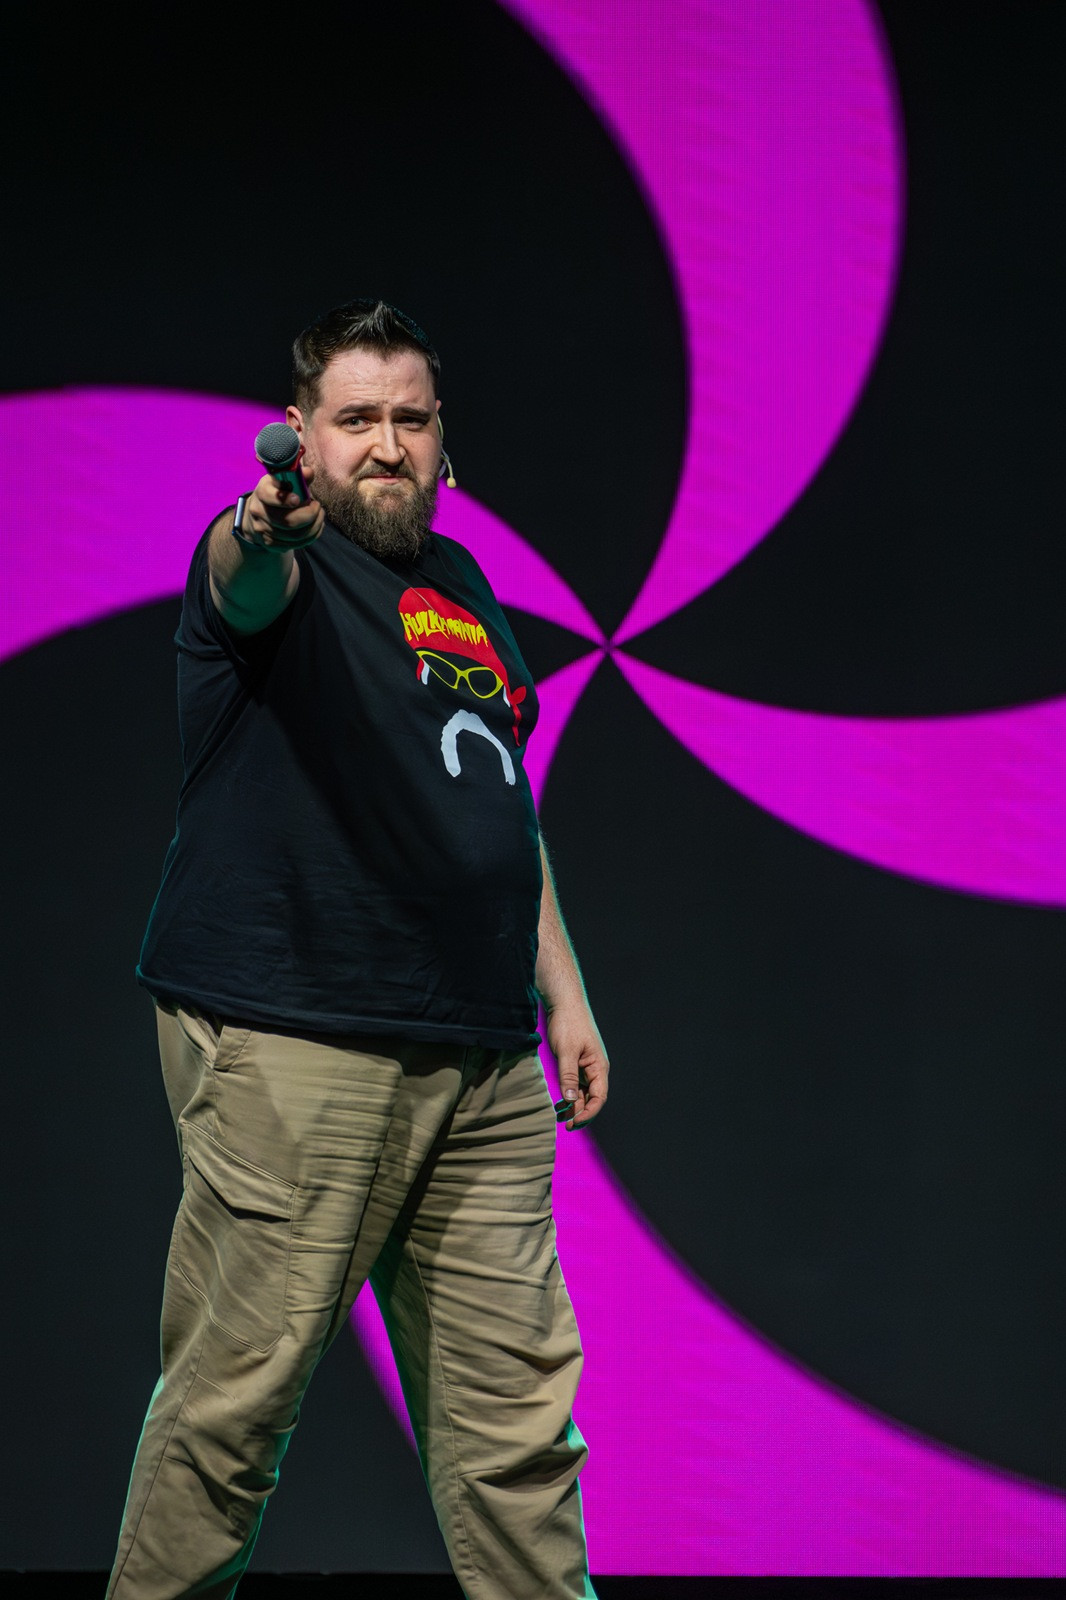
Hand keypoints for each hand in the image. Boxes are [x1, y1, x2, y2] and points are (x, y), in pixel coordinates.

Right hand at [239, 467, 324, 550]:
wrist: (260, 513)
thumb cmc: (278, 492)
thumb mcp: (284, 480)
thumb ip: (299, 476)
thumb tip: (309, 473)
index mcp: (262, 491)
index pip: (269, 496)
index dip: (284, 499)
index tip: (297, 499)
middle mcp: (259, 511)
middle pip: (288, 521)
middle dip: (309, 515)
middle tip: (317, 506)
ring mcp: (263, 530)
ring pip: (296, 535)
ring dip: (315, 525)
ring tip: (319, 514)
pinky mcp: (271, 544)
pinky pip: (297, 544)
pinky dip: (312, 535)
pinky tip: (316, 525)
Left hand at [546, 999, 608, 1130]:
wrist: (564, 1001)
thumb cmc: (568, 1024)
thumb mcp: (566, 1051)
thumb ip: (568, 1077)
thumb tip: (571, 1101)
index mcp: (599, 1066)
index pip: (599, 1097)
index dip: (588, 1113)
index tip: (574, 1122)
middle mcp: (595, 1068)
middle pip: (592, 1098)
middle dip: (581, 1113)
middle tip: (565, 1125)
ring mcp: (586, 1065)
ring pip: (583, 1092)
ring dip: (574, 1105)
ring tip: (561, 1117)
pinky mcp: (576, 1061)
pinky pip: (576, 1083)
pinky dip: (569, 1094)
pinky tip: (560, 1102)